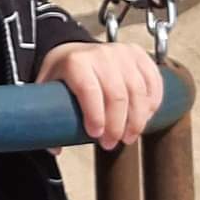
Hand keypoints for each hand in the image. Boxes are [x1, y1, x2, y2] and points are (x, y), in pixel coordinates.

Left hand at [36, 40, 162, 151]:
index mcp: (76, 62)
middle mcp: (101, 54)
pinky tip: (145, 118)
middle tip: (111, 143)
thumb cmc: (64, 72)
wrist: (74, 50)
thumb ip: (46, 117)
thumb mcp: (47, 88)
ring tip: (129, 136)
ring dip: (137, 120)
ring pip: (138, 91)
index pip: (89, 90)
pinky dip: (153, 103)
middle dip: (117, 125)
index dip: (96, 117)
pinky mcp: (139, 55)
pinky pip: (153, 81)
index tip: (96, 136)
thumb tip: (56, 148)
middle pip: (117, 95)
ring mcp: (123, 53)